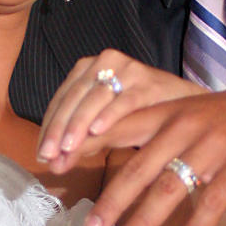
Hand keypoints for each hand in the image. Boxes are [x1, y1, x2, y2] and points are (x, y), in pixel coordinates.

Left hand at [37, 49, 202, 170]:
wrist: (185, 104)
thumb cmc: (139, 115)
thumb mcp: (103, 124)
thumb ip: (79, 140)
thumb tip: (53, 164)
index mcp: (87, 68)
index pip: (61, 99)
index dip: (48, 128)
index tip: (41, 155)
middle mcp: (104, 62)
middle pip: (73, 98)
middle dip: (58, 130)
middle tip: (48, 156)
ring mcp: (127, 69)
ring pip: (95, 99)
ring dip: (79, 125)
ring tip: (67, 148)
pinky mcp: (148, 80)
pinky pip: (125, 99)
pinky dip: (110, 115)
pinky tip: (98, 131)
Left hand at [81, 76, 225, 225]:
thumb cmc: (221, 118)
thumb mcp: (180, 112)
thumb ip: (144, 128)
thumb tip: (96, 142)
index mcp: (165, 114)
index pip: (116, 128)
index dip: (83, 145)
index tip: (53, 164)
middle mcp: (183, 128)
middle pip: (140, 167)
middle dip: (112, 200)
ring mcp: (212, 147)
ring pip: (172, 186)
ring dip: (146, 219)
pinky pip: (213, 202)